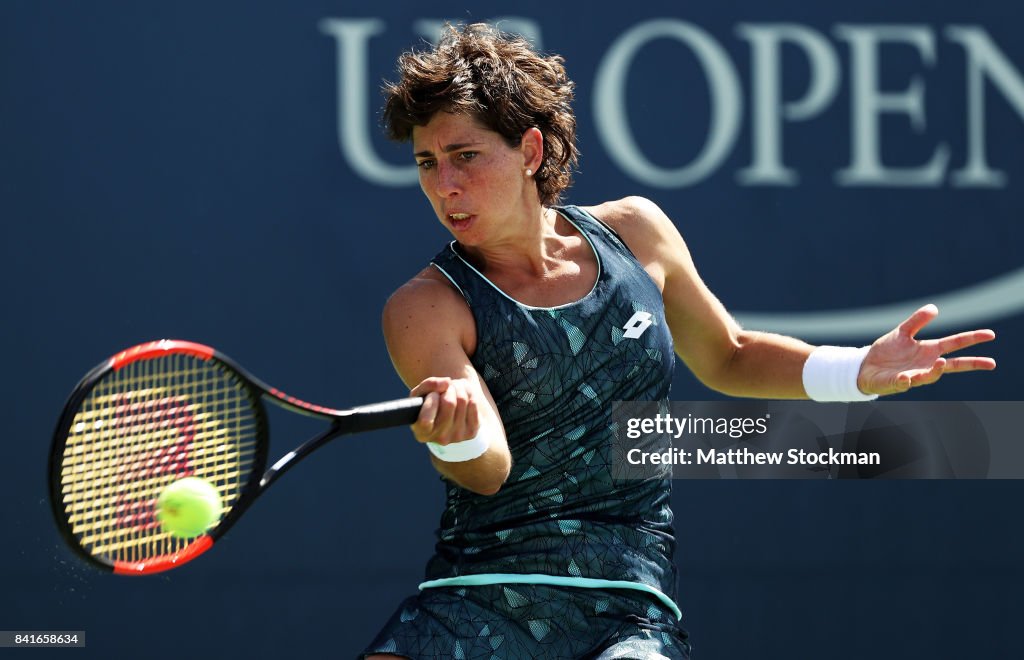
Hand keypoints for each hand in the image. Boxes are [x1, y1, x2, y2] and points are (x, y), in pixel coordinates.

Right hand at [409, 377, 480, 445]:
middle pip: (449, 403)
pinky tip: (463, 394)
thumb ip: (428, 385)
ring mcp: (457, 436)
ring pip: (462, 400)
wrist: (449, 414)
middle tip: (446, 387)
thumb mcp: (420, 394)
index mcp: (422, 433)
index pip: (425, 420)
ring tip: (454, 388)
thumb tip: (446, 383)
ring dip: (458, 387)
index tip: (433, 394)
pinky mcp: (471, 432)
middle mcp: (440, 438)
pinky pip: (473, 403)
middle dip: (447, 389)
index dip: (431, 401)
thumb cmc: (429, 404)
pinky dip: (468, 392)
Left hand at [858, 304, 995, 395]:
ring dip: (936, 371)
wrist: (867, 367)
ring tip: (942, 362)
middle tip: (991, 363)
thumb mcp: (902, 333)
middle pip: (953, 365)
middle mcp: (926, 364)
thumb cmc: (888, 352)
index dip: (972, 338)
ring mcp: (914, 375)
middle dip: (972, 363)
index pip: (955, 344)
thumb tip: (935, 308)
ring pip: (930, 376)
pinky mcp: (898, 383)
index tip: (990, 334)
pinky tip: (905, 377)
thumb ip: (917, 321)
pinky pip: (904, 383)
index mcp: (929, 350)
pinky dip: (906, 380)